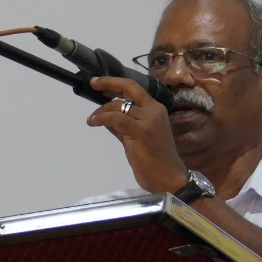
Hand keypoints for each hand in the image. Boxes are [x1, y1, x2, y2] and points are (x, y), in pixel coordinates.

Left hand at [85, 76, 187, 194]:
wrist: (169, 178)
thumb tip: (107, 117)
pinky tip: (94, 122)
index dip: (116, 83)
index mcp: (157, 110)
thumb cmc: (156, 161)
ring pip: (119, 105)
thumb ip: (125, 125)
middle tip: (94, 84)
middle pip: (129, 87)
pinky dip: (102, 118)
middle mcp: (154, 110)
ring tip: (93, 119)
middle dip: (109, 83)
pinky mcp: (140, 131)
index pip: (135, 89)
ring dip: (102, 110)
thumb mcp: (139, 137)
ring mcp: (148, 120)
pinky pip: (115, 118)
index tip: (101, 83)